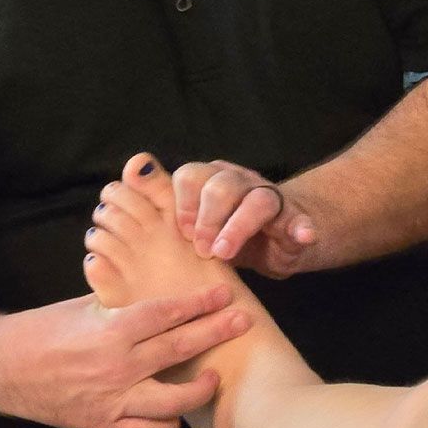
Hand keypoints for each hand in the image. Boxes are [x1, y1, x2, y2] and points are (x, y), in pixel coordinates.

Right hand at [0, 285, 250, 427]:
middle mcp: (117, 368)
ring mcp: (112, 403)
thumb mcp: (83, 305)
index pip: (166, 313)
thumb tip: (149, 280)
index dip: (198, 302)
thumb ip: (120, 299)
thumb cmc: (43, 329)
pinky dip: (166, 425)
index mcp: (111, 330)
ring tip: (213, 376)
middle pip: (179, 349)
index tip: (224, 292)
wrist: (4, 369)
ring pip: (172, 402)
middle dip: (215, 333)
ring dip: (198, 388)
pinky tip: (177, 414)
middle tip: (242, 320)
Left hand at [172, 160, 316, 278]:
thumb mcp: (192, 224)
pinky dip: (302, 227)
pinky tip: (303, 236)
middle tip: (202, 248)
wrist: (278, 237)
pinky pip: (300, 219)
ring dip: (240, 226)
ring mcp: (269, 197)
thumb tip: (123, 179)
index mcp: (209, 180)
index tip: (179, 233)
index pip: (190, 176)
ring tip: (226, 252)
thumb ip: (162, 205)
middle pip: (221, 184)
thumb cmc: (223, 233)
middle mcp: (238, 181)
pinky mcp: (296, 219)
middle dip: (208, 217)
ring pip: (257, 199)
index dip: (183, 204)